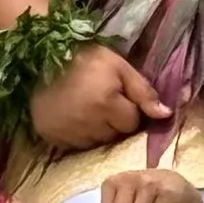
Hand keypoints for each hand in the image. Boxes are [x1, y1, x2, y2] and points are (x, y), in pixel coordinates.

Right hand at [29, 45, 170, 150]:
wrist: (37, 57)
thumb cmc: (83, 58)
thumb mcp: (119, 66)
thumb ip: (143, 91)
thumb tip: (166, 115)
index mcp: (106, 103)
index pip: (131, 123)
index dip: (126, 110)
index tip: (115, 96)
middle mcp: (87, 123)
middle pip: (114, 136)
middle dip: (112, 121)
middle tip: (99, 101)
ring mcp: (66, 132)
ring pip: (95, 142)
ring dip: (94, 130)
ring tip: (84, 109)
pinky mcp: (50, 137)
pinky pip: (74, 145)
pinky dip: (75, 134)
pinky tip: (70, 117)